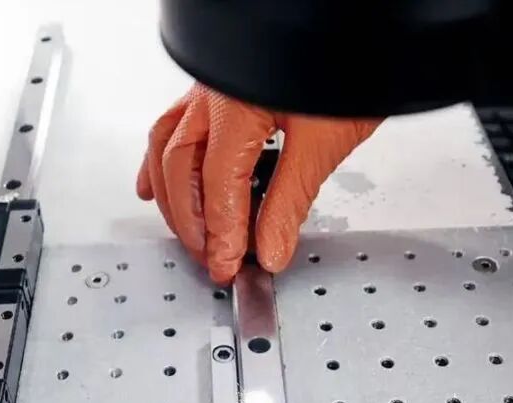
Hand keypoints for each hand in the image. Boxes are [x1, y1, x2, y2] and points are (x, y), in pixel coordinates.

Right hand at [137, 84, 380, 283]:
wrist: (357, 27)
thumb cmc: (345, 65)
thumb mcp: (325, 142)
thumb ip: (292, 200)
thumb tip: (271, 248)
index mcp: (235, 106)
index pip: (218, 185)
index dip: (221, 233)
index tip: (227, 265)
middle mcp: (212, 94)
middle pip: (182, 169)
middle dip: (193, 222)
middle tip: (212, 258)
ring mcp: (209, 87)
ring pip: (169, 147)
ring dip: (175, 197)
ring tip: (188, 233)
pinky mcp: (217, 87)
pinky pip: (173, 127)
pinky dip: (164, 162)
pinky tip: (156, 184)